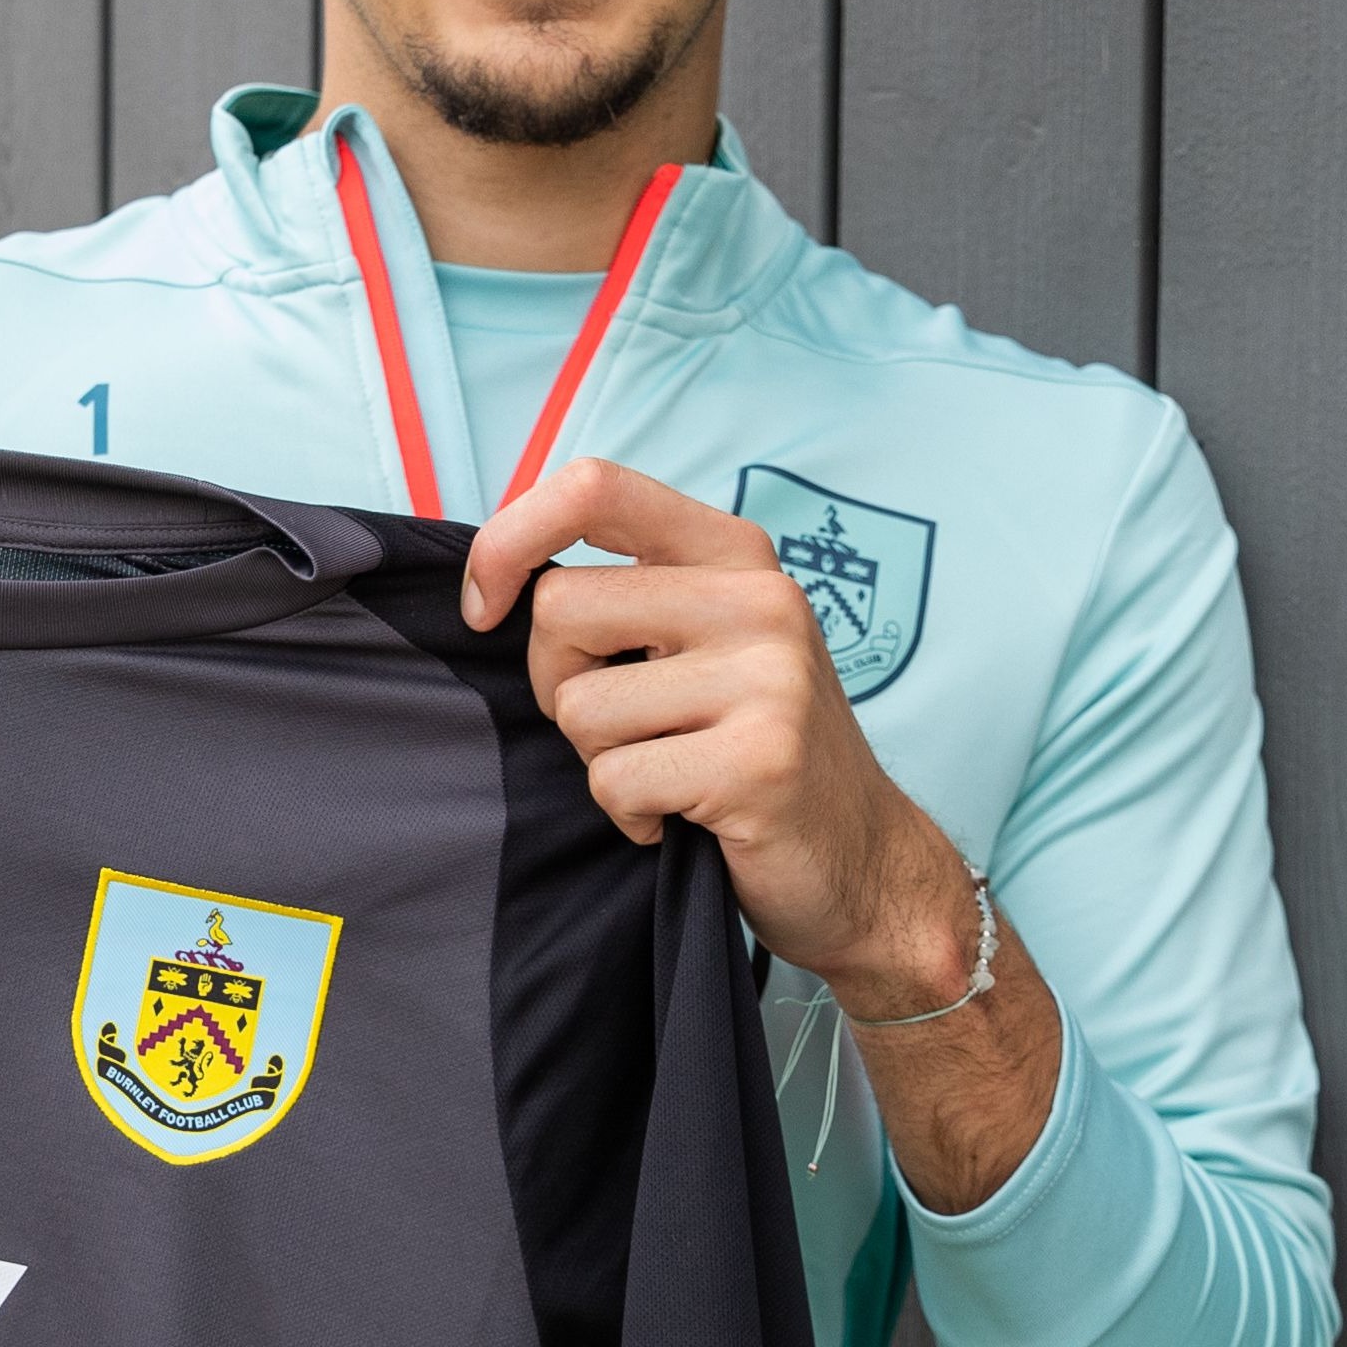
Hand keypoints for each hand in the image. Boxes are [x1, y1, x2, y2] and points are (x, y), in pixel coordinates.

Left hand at [460, 456, 980, 1019]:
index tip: (482, 606)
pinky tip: (685, 816)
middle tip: (622, 727)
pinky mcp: (761, 759)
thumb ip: (625, 593)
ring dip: (601, 761)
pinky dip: (630, 816)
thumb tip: (491, 576)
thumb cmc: (748, 744)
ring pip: (579, 708)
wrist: (863, 857)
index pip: (594, 488)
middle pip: (559, 609)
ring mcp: (769, 677)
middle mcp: (760, 597)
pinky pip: (615, 781)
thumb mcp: (699, 639)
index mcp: (734, 551)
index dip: (509, 540)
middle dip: (556, 683)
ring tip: (671, 772)